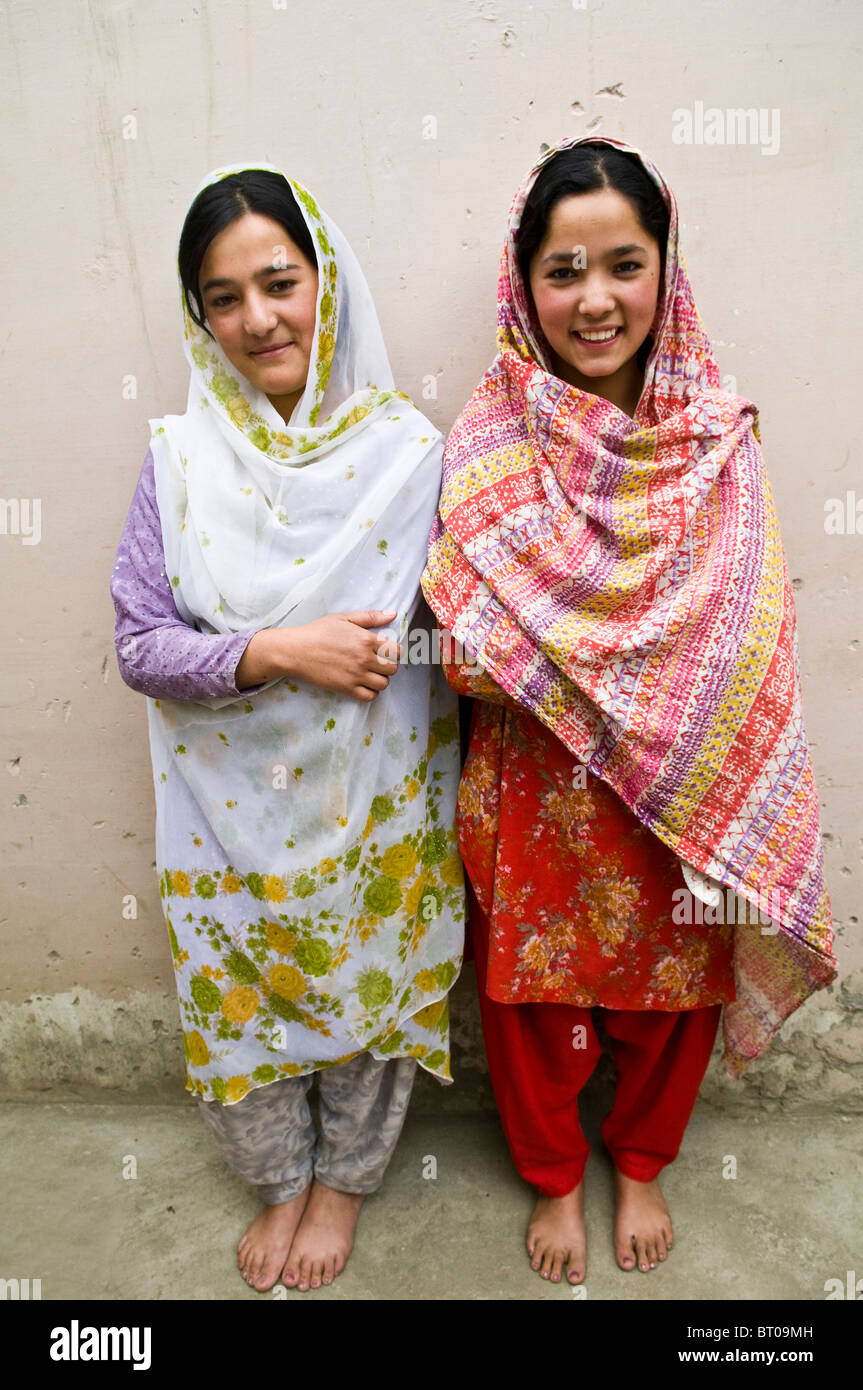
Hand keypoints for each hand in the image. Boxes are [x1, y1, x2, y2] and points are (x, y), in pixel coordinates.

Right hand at [237, 610, 401, 700]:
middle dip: (388, 666)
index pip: (396, 651)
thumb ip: (371, 617)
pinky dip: (370, 692)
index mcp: (366, 639)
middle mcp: (364, 658)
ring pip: (384, 684)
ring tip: (370, 674)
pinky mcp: (346, 688)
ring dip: (380, 680)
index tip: (386, 652)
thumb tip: (394, 613)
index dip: (394, 652)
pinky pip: (369, 696)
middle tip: (377, 663)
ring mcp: (356, 675)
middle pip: (393, 669)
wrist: (296, 650)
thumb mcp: (344, 618)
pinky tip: (363, 684)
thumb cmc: (319, 632)